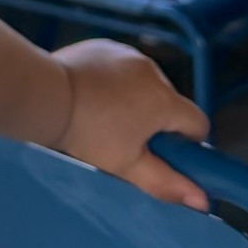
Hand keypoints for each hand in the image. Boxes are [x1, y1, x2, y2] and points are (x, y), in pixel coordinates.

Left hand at [52, 39, 209, 209]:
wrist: (44, 94)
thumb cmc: (87, 133)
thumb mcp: (127, 165)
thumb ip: (167, 183)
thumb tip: (202, 201)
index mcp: (165, 99)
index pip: (198, 123)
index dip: (186, 143)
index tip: (161, 153)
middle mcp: (153, 71)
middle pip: (170, 102)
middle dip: (156, 121)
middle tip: (124, 138)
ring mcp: (127, 53)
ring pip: (145, 84)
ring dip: (134, 99)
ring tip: (102, 115)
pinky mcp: (104, 45)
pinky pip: (121, 67)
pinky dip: (114, 81)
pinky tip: (91, 93)